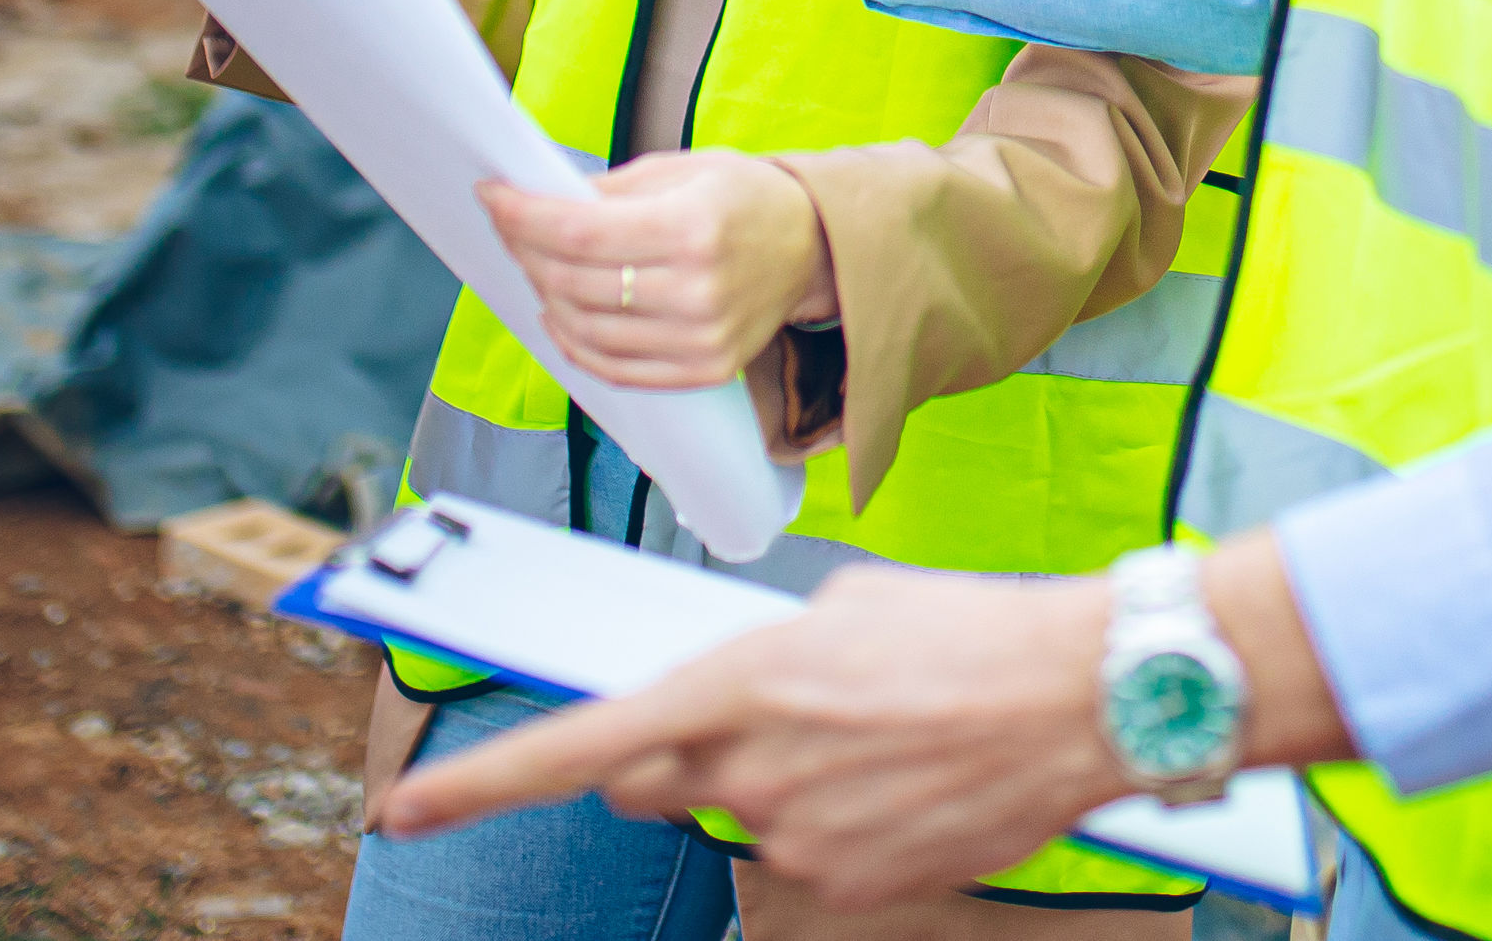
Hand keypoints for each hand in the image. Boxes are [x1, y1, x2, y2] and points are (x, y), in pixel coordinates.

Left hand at [383, 562, 1124, 904]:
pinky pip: (802, 854)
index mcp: (739, 680)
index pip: (579, 745)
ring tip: (875, 735)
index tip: (410, 810)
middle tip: (769, 715)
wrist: (1081, 695)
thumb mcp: (844, 608)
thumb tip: (733, 698)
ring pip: (737, 815)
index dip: (480, 783)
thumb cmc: (972, 630)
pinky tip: (903, 779)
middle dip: (678, 754)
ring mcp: (798, 838)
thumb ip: (759, 661)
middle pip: (653, 782)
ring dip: (778, 780)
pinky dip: (835, 821)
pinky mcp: (848, 884)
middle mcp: (751, 768)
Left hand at [483, 159, 836, 393]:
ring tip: (534, 266)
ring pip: (585, 329)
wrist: (813, 248)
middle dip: (526, 251)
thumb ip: (611, 191)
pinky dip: (573, 343)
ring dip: (544, 296)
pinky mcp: (703, 369)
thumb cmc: (747, 198)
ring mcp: (700, 338)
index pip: (579, 231)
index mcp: (693, 226)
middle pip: (574, 282)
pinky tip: (558, 313)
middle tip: (509, 226)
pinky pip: (614, 368)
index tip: (492, 195)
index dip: (523, 215)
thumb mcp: (683, 170)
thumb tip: (541, 202)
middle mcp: (698, 289)